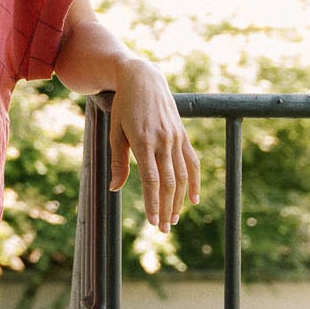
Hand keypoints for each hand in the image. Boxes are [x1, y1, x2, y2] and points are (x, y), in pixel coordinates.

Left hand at [108, 59, 200, 230]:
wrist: (143, 79)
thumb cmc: (123, 107)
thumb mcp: (115, 132)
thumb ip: (118, 162)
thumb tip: (115, 189)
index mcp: (143, 141)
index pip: (151, 180)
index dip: (153, 203)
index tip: (152, 222)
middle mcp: (163, 141)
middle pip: (168, 182)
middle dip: (166, 208)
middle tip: (162, 229)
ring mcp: (176, 138)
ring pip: (182, 175)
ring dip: (178, 200)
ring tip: (173, 219)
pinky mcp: (183, 135)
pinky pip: (192, 162)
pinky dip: (194, 181)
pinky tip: (192, 199)